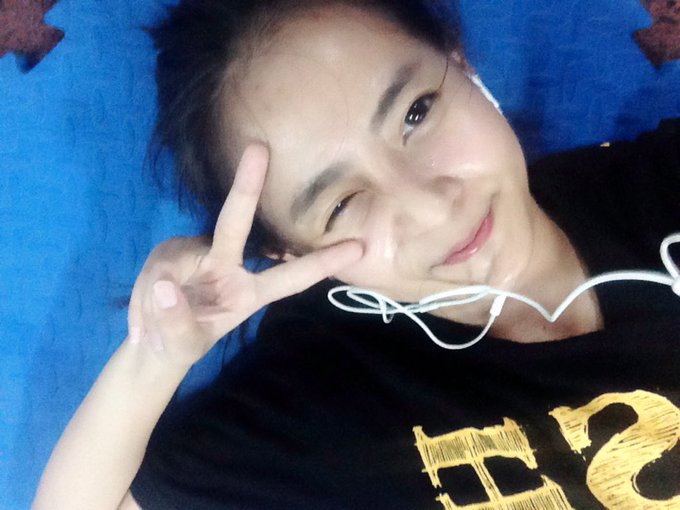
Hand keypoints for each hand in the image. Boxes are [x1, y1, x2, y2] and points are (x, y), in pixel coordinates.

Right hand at [127, 145, 362, 368]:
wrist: (152, 346)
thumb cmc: (182, 344)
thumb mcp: (183, 344)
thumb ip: (176, 321)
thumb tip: (168, 286)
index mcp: (248, 292)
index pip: (290, 277)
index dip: (322, 263)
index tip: (358, 247)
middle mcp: (228, 265)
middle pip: (236, 222)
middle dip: (247, 186)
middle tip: (259, 149)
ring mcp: (198, 254)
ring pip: (176, 255)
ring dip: (159, 288)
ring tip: (149, 323)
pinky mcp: (170, 252)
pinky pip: (159, 263)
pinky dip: (147, 290)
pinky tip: (145, 314)